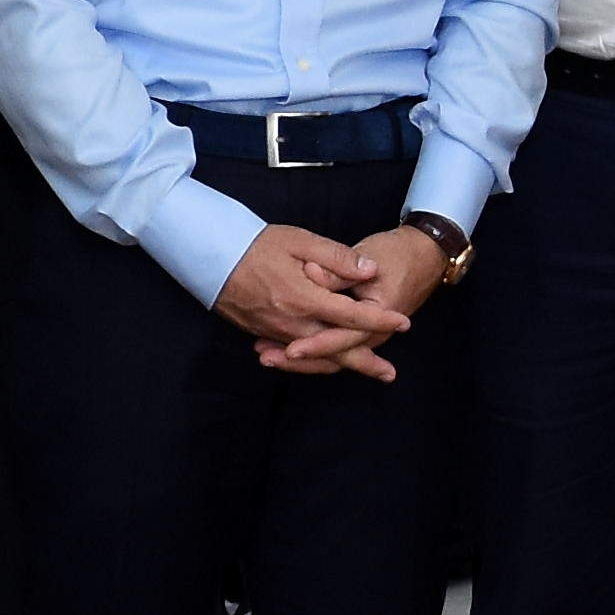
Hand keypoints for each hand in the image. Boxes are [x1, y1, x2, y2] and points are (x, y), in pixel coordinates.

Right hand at [214, 223, 411, 377]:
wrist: (211, 256)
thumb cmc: (257, 244)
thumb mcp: (301, 241)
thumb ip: (337, 258)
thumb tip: (370, 271)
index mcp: (306, 298)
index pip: (352, 316)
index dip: (380, 321)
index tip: (403, 323)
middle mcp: (293, 323)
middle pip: (336, 351)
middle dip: (365, 362)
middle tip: (390, 374)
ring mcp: (277, 332)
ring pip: (316, 357)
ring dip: (343, 365)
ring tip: (367, 370)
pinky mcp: (264, 333)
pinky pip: (296, 355)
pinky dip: (314, 363)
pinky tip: (326, 362)